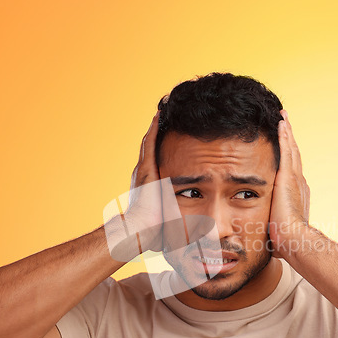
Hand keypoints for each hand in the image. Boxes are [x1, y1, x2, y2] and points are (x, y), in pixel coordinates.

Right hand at [104, 111, 182, 261]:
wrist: (140, 230)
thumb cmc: (154, 228)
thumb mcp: (170, 215)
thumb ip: (178, 211)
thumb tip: (197, 222)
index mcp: (149, 180)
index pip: (156, 156)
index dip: (161, 142)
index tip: (172, 130)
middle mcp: (144, 171)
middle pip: (152, 143)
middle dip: (159, 128)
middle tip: (165, 110)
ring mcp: (144, 169)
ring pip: (151, 140)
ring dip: (157, 123)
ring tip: (163, 107)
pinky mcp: (146, 169)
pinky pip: (150, 144)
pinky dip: (154, 129)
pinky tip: (159, 114)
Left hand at [269, 109, 310, 259]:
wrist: (295, 240)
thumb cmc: (285, 241)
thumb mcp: (277, 229)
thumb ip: (271, 227)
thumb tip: (264, 238)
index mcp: (295, 195)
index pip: (291, 171)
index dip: (289, 158)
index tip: (285, 148)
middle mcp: (298, 183)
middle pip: (293, 156)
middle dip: (289, 140)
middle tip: (285, 124)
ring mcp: (294, 178)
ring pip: (291, 149)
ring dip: (287, 133)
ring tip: (283, 117)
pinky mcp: (288, 176)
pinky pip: (287, 150)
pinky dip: (285, 135)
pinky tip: (281, 122)